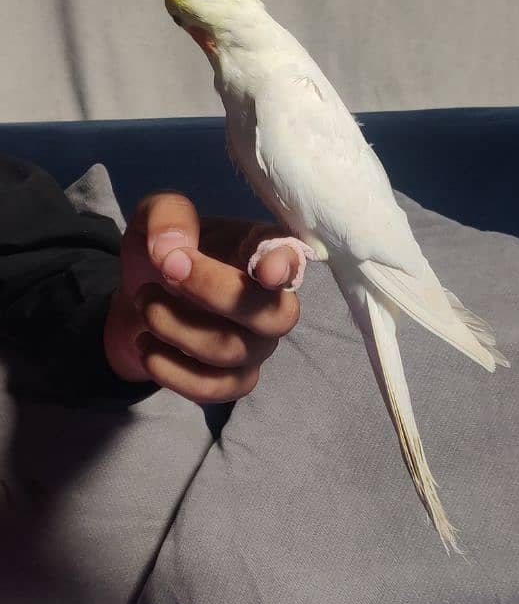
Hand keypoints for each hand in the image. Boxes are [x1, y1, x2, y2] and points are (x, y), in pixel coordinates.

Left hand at [103, 192, 301, 402]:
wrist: (141, 297)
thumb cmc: (165, 250)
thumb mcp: (156, 215)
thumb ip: (167, 215)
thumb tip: (170, 250)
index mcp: (262, 250)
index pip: (292, 257)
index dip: (286, 266)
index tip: (267, 269)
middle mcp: (273, 300)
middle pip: (274, 316)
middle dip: (216, 294)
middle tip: (166, 269)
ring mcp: (258, 345)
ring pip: (232, 350)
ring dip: (173, 325)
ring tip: (144, 303)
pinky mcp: (235, 379)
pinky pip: (214, 388)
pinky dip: (169, 369)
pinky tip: (146, 345)